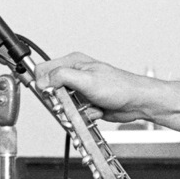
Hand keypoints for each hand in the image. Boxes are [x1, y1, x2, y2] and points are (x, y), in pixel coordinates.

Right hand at [35, 53, 152, 123]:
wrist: (137, 103)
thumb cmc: (120, 87)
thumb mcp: (87, 79)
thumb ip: (62, 77)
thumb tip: (43, 81)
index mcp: (73, 63)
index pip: (44, 70)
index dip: (43, 84)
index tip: (50, 94)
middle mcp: (75, 75)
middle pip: (51, 90)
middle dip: (61, 101)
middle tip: (71, 103)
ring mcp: (80, 90)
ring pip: (63, 105)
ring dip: (75, 110)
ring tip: (89, 106)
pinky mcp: (86, 103)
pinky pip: (76, 113)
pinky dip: (85, 115)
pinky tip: (97, 110)